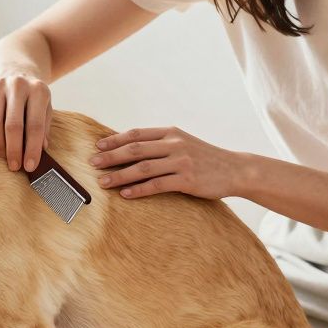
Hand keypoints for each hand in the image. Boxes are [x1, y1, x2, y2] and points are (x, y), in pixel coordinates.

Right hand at [0, 75, 51, 171]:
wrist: (15, 71)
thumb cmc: (32, 97)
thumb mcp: (45, 108)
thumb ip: (44, 127)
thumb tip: (40, 150)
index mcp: (39, 90)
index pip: (35, 125)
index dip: (32, 148)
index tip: (30, 166)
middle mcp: (18, 85)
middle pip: (13, 125)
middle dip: (14, 149)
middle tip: (14, 166)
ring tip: (3, 155)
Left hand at [88, 126, 246, 199]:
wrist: (235, 169)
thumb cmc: (205, 158)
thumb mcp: (183, 143)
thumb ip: (160, 144)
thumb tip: (130, 148)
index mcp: (171, 133)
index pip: (137, 134)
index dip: (115, 139)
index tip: (97, 145)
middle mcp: (175, 144)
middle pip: (135, 149)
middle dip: (111, 156)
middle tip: (92, 163)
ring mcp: (181, 161)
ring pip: (143, 168)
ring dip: (120, 175)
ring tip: (103, 182)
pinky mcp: (187, 180)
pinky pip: (157, 185)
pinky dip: (139, 190)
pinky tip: (125, 194)